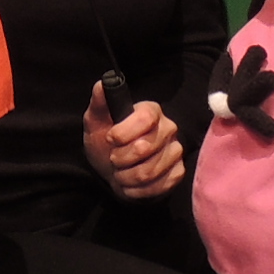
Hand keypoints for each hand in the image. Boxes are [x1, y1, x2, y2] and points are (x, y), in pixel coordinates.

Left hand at [84, 81, 185, 201]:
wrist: (112, 170)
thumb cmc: (105, 142)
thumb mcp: (96, 122)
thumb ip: (99, 103)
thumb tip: (102, 84)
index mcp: (151, 111)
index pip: (144, 119)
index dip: (123, 133)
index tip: (110, 139)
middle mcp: (168, 128)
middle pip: (144, 148)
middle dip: (120, 159)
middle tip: (113, 159)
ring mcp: (175, 151)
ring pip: (148, 171)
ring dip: (125, 177)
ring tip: (120, 172)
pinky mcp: (177, 172)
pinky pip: (158, 186)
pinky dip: (137, 190)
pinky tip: (130, 183)